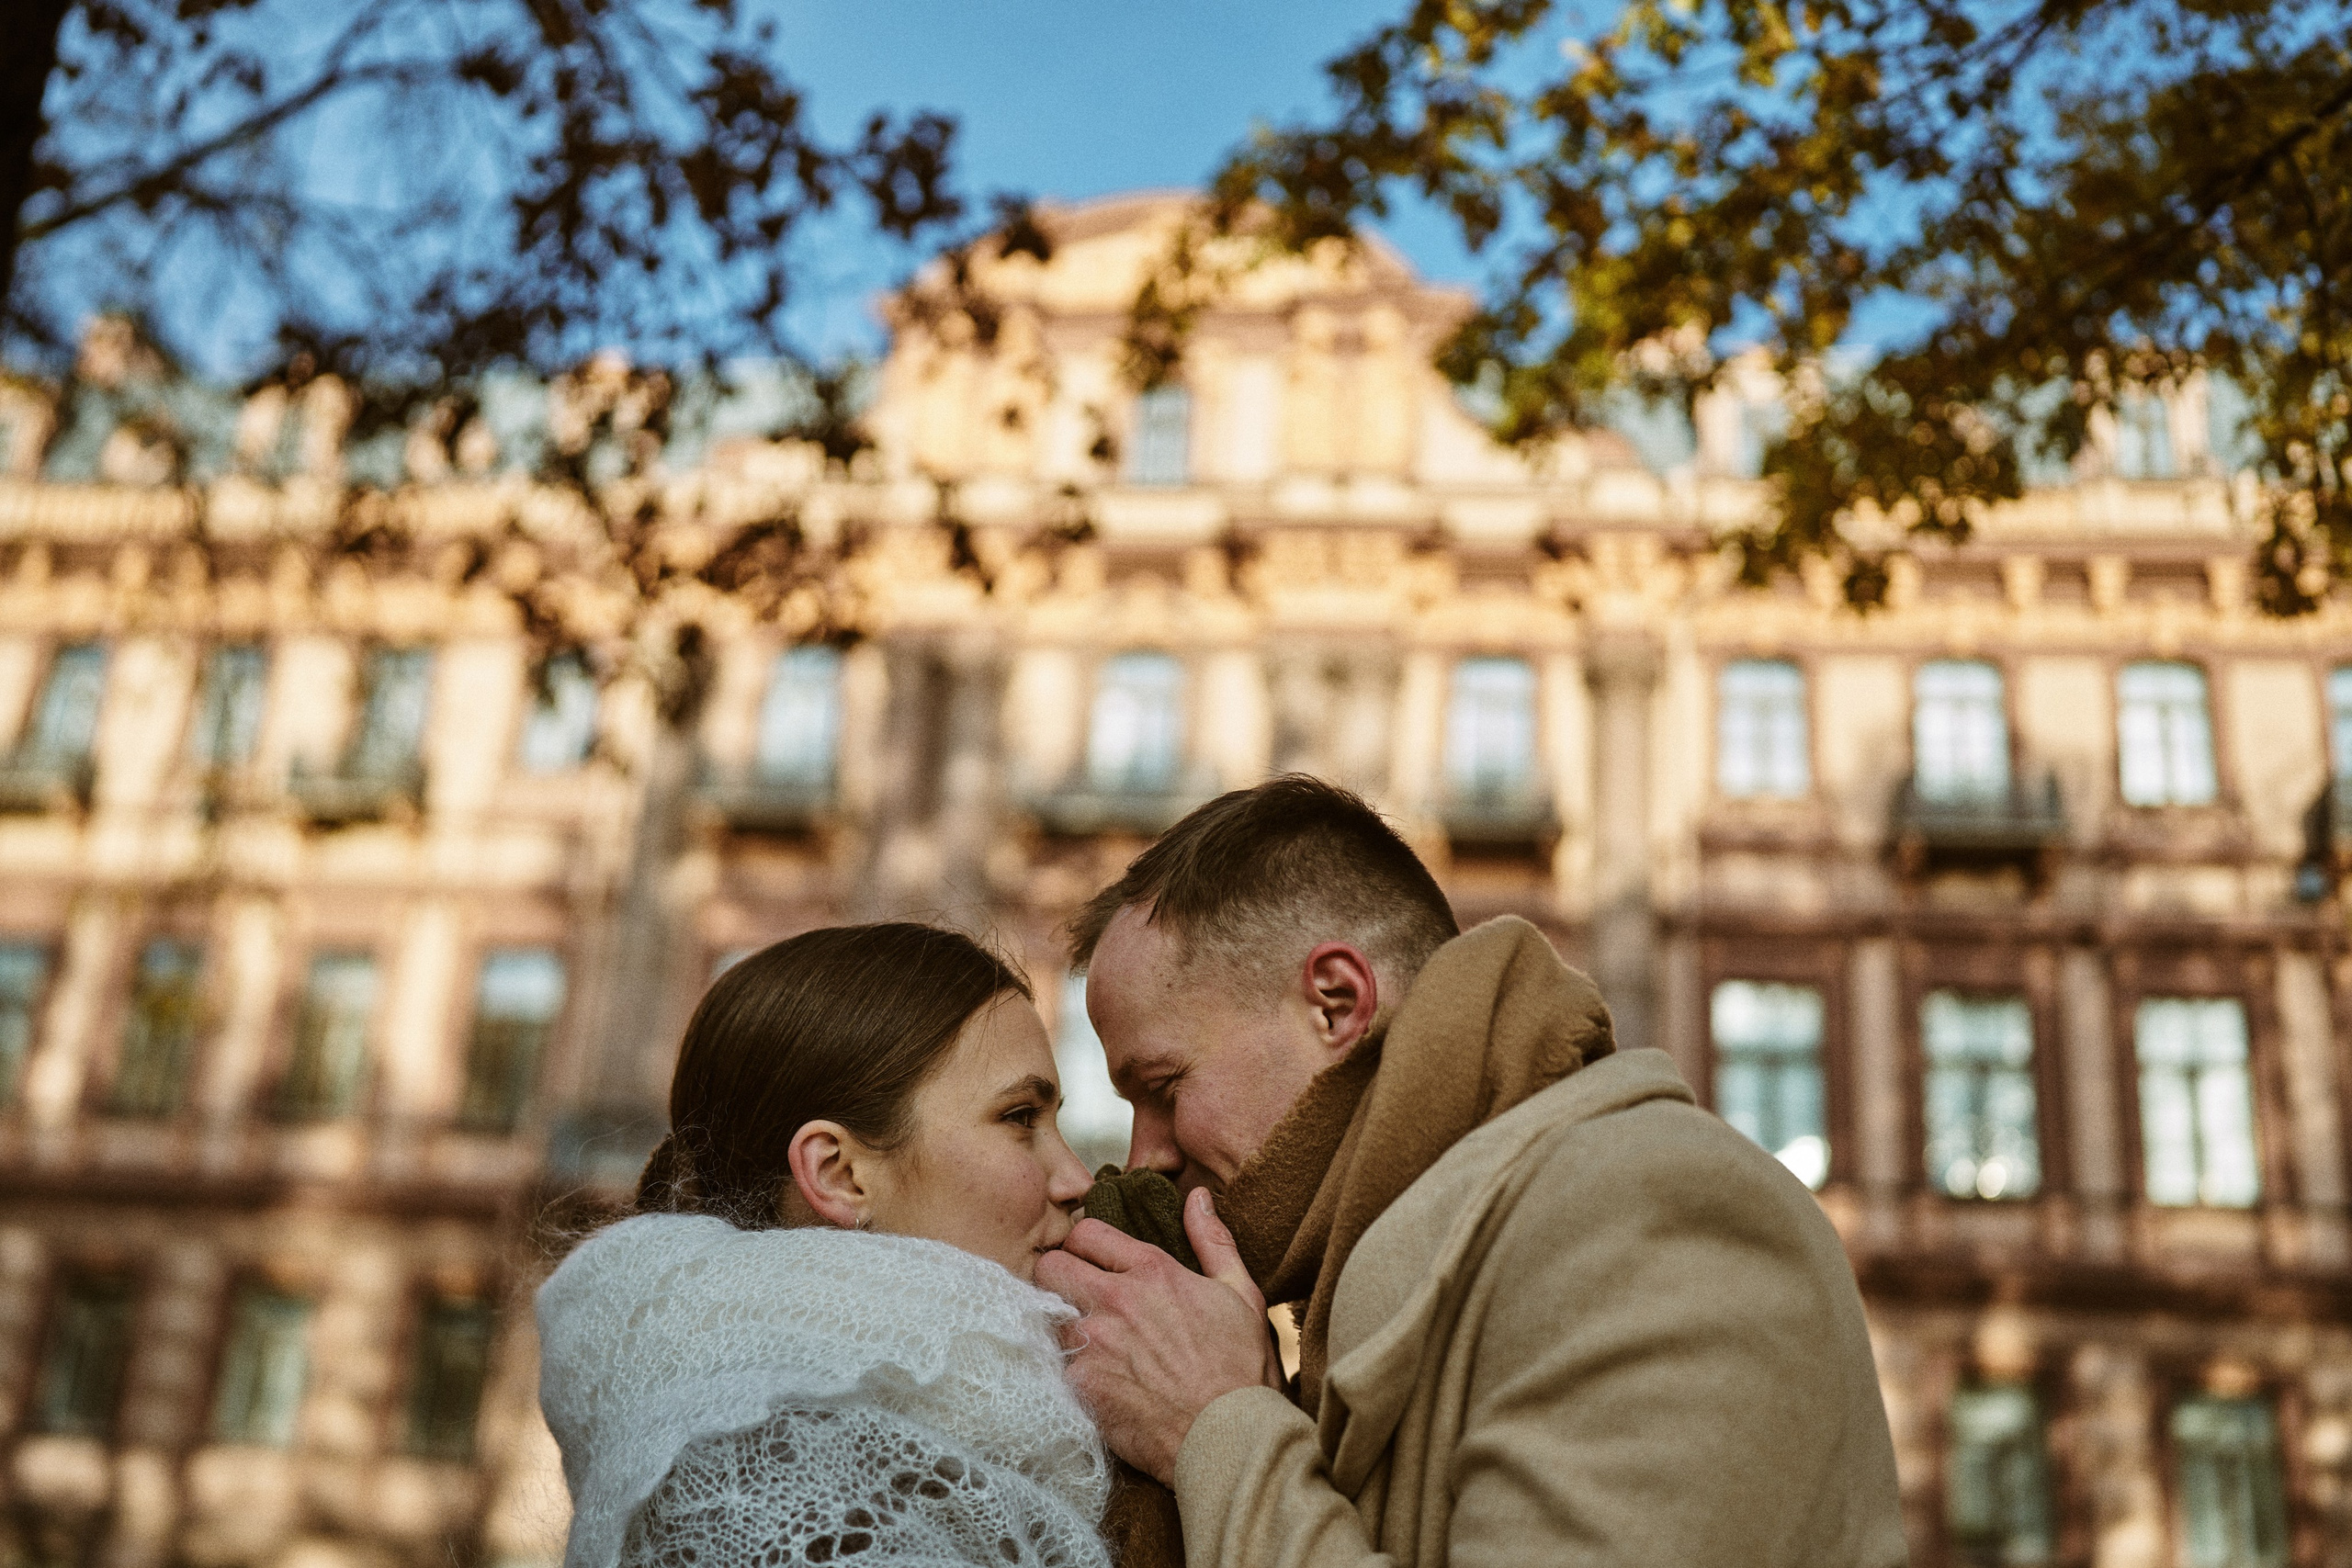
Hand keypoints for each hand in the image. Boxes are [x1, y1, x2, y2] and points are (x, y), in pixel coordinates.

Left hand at [1036, 1188, 1281, 1483]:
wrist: (1228, 1438)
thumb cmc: (1240, 1368)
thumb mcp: (1240, 1293)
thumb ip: (1212, 1240)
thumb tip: (1197, 1198)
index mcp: (1152, 1270)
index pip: (1085, 1232)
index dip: (1085, 1244)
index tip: (1092, 1260)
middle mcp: (1115, 1299)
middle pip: (1050, 1265)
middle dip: (1059, 1275)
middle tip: (1076, 1295)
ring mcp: (1093, 1343)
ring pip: (1046, 1314)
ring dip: (1061, 1323)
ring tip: (1086, 1340)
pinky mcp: (1081, 1384)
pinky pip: (1054, 1363)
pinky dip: (1067, 1367)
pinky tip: (1091, 1377)